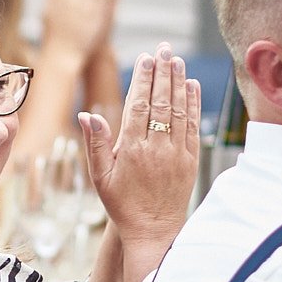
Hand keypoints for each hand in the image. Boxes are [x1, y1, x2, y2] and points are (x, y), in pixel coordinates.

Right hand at [80, 45, 200, 248]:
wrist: (153, 231)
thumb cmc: (122, 204)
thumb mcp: (100, 177)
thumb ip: (96, 144)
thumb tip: (88, 114)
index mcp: (131, 150)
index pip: (139, 106)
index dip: (143, 80)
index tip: (145, 58)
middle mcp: (157, 149)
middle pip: (162, 103)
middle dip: (163, 73)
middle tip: (164, 49)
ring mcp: (177, 154)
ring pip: (180, 111)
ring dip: (179, 83)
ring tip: (177, 60)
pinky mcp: (191, 161)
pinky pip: (193, 126)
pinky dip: (194, 104)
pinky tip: (192, 86)